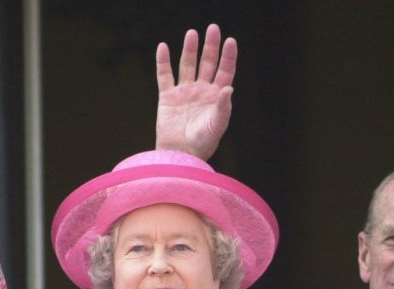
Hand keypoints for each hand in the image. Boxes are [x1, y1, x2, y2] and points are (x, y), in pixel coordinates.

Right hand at [156, 25, 236, 159]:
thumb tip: (230, 87)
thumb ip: (224, 107)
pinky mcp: (167, 97)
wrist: (180, 155)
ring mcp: (184, 93)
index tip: (230, 40)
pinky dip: (163, 61)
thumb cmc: (202, 144)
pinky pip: (164, 76)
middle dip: (210, 46)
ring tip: (192, 33)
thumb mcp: (217, 126)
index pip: (225, 72)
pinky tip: (163, 47)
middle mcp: (201, 92)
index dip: (228, 56)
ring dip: (190, 49)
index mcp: (216, 97)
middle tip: (213, 28)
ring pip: (187, 65)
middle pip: (207, 63)